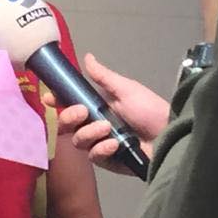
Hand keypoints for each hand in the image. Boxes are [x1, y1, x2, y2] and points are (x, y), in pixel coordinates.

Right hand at [43, 53, 168, 175]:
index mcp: (98, 105)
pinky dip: (101, 149)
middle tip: (82, 113)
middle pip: (67, 124)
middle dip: (69, 117)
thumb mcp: (126, 90)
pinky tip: (114, 145)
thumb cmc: (149, 109)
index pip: (70, 103)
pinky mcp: (107, 161)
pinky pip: (93, 156)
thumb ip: (104, 77)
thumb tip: (88, 57)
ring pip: (78, 140)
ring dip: (90, 133)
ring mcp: (100, 143)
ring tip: (107, 128)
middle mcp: (95, 124)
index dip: (57, 101)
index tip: (49, 97)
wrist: (169, 135)